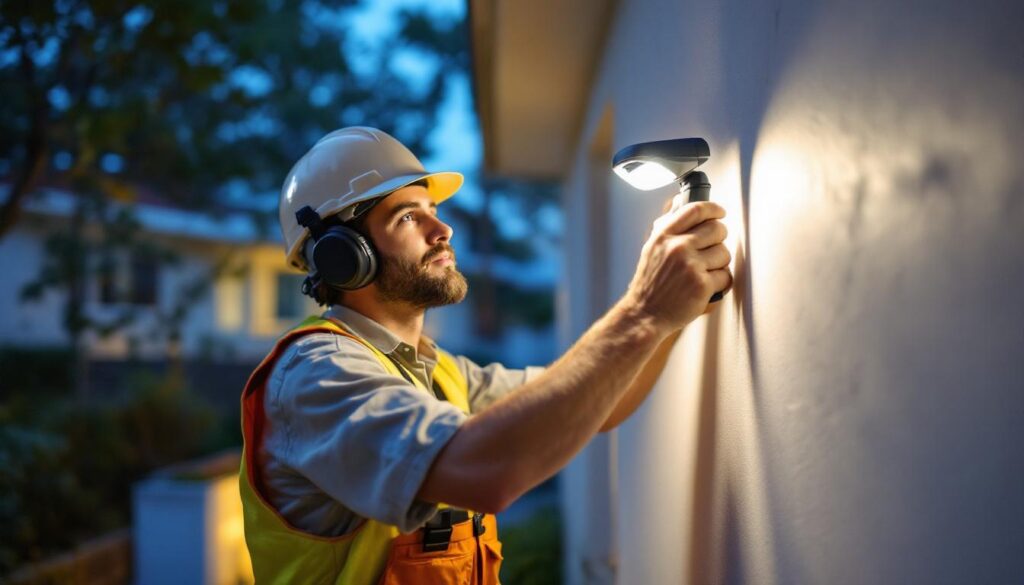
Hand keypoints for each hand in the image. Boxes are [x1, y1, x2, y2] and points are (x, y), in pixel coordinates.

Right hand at [622, 195, 732, 331]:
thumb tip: (680, 203)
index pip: (696, 210)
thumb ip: (668, 228)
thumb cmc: (649, 284)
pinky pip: (725, 276)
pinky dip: (720, 282)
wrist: (644, 314)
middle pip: (717, 229)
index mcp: (664, 236)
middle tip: (713, 248)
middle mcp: (677, 247)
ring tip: (705, 272)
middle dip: (719, 239)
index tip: (719, 212)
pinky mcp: (702, 285)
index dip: (713, 209)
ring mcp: (691, 266)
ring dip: (719, 263)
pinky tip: (707, 286)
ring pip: (724, 253)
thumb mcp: (651, 249)